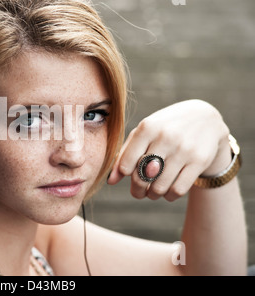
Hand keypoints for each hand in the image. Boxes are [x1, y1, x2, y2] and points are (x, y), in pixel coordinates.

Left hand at [107, 99, 230, 200]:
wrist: (205, 119)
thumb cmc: (164, 128)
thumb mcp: (144, 133)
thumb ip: (124, 154)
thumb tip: (110, 181)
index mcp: (147, 128)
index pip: (127, 163)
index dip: (124, 174)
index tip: (128, 174)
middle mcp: (165, 137)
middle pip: (142, 177)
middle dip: (137, 190)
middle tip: (138, 191)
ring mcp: (184, 149)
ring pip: (160, 187)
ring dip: (153, 194)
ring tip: (152, 191)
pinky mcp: (200, 161)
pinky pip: (178, 190)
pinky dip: (169, 196)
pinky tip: (168, 191)